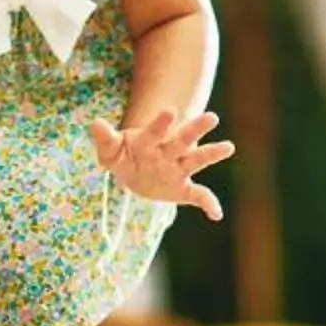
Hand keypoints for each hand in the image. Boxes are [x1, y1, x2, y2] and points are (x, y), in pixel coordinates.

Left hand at [90, 109, 232, 220]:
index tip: (171, 111)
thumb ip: (105, 138)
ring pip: (196, 160)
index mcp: (150, 141)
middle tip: (211, 116)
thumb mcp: (111, 150)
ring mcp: (177, 169)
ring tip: (228, 146)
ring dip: (212, 154)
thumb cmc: (124, 155)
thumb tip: (96, 123)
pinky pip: (198, 196)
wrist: (135, 171)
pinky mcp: (182, 189)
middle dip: (195, 129)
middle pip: (183, 140)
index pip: (155, 131)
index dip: (162, 123)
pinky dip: (208, 204)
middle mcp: (168, 152)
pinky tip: (217, 214)